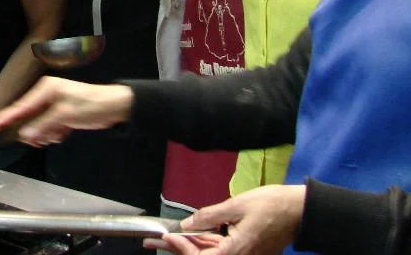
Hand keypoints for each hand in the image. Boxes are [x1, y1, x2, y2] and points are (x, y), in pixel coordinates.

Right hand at [0, 77, 132, 146]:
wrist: (114, 107)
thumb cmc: (90, 106)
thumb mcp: (65, 115)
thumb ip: (43, 125)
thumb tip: (24, 135)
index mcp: (45, 89)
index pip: (21, 106)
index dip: (6, 117)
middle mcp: (46, 95)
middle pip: (29, 118)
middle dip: (35, 130)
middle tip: (43, 139)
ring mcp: (52, 105)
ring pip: (39, 126)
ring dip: (46, 133)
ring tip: (60, 133)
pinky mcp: (59, 114)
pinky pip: (48, 128)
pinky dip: (54, 133)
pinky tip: (64, 132)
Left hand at [143, 185, 305, 254]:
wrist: (300, 210)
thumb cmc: (270, 204)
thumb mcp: (235, 205)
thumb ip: (209, 216)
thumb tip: (186, 224)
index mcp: (237, 250)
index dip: (181, 249)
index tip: (165, 238)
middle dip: (180, 249)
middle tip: (154, 241)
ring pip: (213, 253)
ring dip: (191, 246)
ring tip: (167, 239)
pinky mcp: (249, 249)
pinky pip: (223, 249)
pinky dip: (207, 243)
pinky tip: (192, 235)